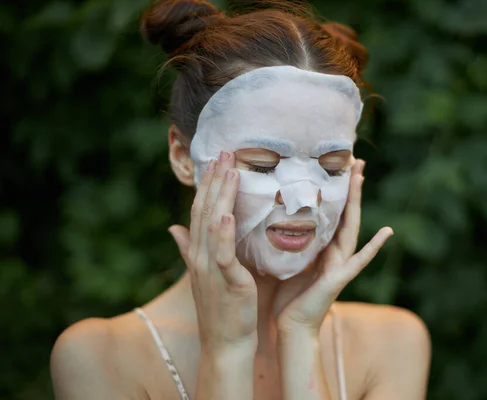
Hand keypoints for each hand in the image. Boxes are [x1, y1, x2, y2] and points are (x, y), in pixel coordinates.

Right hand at [169, 151, 257, 352]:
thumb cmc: (220, 309)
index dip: (206, 186)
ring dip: (221, 196)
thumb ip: (188, 249)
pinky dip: (224, 234)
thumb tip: (173, 227)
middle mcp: (200, 257)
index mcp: (197, 253)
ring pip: (213, 225)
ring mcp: (210, 269)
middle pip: (204, 212)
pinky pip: (223, 255)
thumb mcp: (204, 274)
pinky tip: (228, 214)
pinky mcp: (227, 282)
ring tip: (231, 170)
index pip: (199, 212)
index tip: (216, 161)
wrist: (225, 344)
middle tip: (225, 152)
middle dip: (215, 180)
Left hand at [275, 159, 393, 333]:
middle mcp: (335, 252)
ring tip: (361, 176)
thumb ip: (288, 242)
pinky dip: (374, 246)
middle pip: (345, 213)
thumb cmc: (289, 298)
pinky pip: (359, 260)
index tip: (336, 165)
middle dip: (350, 186)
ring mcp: (341, 264)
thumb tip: (271, 217)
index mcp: (322, 248)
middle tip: (356, 159)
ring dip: (356, 202)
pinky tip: (387, 232)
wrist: (292, 327)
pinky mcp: (340, 279)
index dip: (335, 190)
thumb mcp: (287, 262)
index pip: (331, 212)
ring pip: (351, 226)